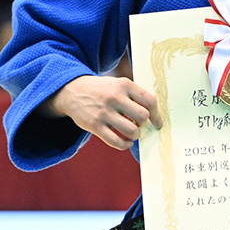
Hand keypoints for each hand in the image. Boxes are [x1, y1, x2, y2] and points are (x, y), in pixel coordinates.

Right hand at [48, 75, 162, 150]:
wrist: (72, 91)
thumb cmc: (102, 90)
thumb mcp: (118, 84)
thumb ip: (135, 95)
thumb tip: (154, 115)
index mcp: (124, 85)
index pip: (150, 101)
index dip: (156, 114)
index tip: (157, 122)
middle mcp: (114, 98)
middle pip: (142, 117)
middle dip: (144, 123)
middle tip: (139, 124)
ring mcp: (104, 112)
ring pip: (132, 131)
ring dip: (135, 135)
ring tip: (132, 132)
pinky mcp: (94, 125)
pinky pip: (116, 141)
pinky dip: (125, 145)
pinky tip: (126, 142)